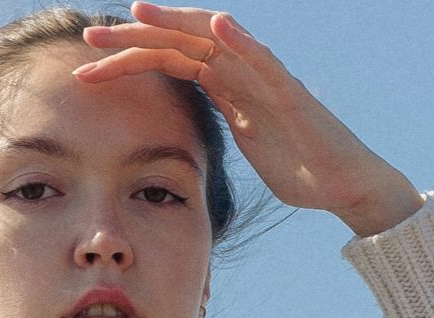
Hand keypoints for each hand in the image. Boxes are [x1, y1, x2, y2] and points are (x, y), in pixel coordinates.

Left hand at [76, 2, 423, 236]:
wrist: (345, 184)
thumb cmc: (301, 169)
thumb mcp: (248, 145)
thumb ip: (224, 126)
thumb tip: (192, 133)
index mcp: (227, 88)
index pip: (170, 62)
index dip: (130, 59)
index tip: (87, 67)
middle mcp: (242, 74)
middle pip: (180, 44)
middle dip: (133, 38)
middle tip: (88, 35)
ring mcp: (265, 80)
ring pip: (213, 42)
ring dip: (174, 24)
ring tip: (137, 11)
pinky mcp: (289, 95)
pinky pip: (263, 62)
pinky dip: (240, 41)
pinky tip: (216, 26)